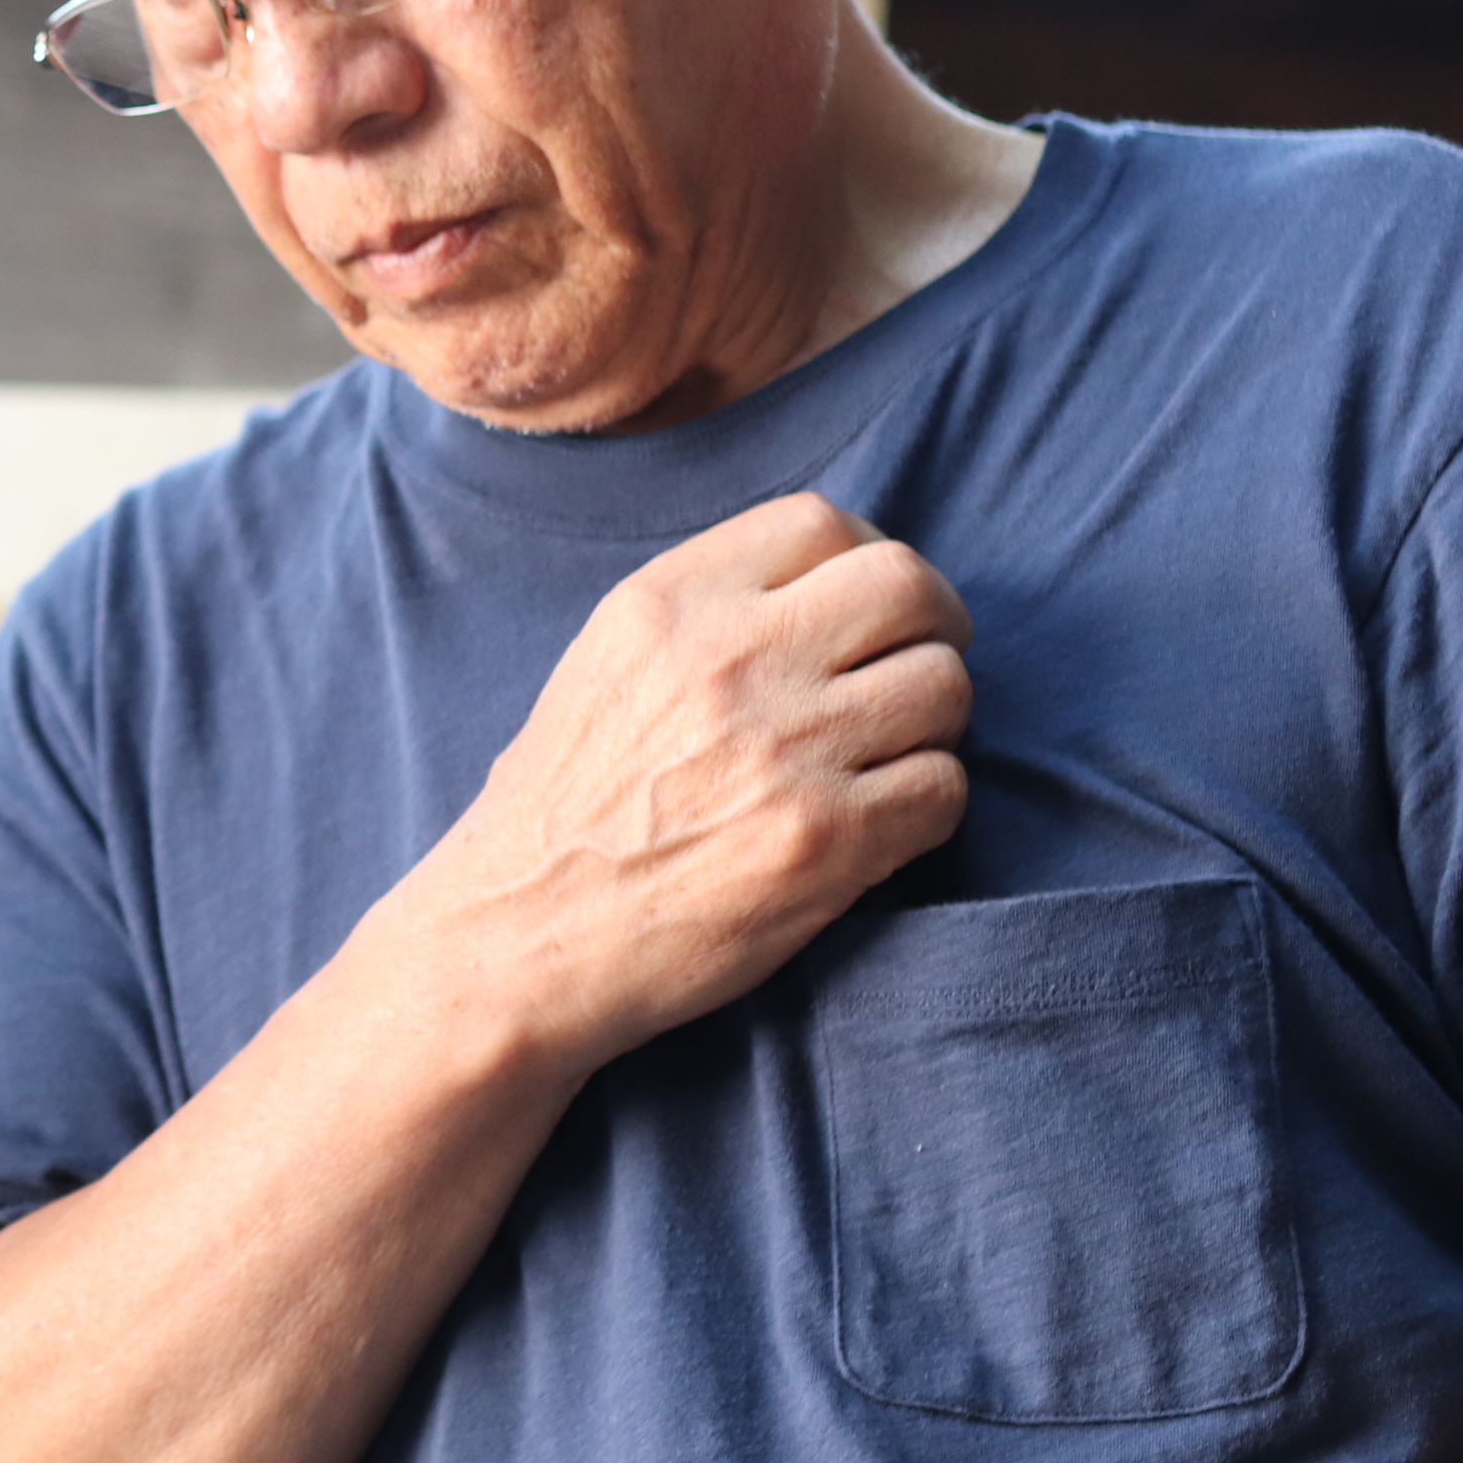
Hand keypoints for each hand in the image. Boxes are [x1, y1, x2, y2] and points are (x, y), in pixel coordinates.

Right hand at [394, 491, 970, 1071]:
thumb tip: (823, 592)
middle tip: (915, 668)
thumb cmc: (557, 814)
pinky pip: (944, 786)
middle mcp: (729, 659)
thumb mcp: (601, 670)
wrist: (517, 940)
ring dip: (932, 723)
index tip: (869, 606)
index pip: (818, 522)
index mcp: (665, 606)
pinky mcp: (828, 838)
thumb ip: (704, 616)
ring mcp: (786, 747)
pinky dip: (924, 804)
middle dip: (933, 625)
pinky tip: (876, 825)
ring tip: (884, 758)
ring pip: (944, 685)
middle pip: (905, 585)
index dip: (868, 555)